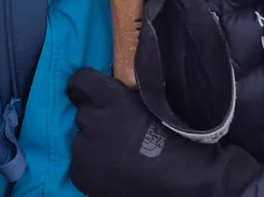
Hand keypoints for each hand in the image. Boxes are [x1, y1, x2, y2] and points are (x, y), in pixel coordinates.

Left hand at [68, 69, 259, 196]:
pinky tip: (115, 171)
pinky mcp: (80, 174)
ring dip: (95, 144)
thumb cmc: (175, 137)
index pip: (80, 81)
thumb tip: (115, 83)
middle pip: (84, 113)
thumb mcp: (150, 100)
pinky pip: (81, 164)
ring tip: (120, 154)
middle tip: (120, 132)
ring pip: (82, 139)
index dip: (89, 89)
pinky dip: (94, 167)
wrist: (183, 182)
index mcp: (108, 97)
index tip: (99, 97)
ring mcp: (82, 149)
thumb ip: (126, 91)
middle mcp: (90, 119)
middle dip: (98, 119)